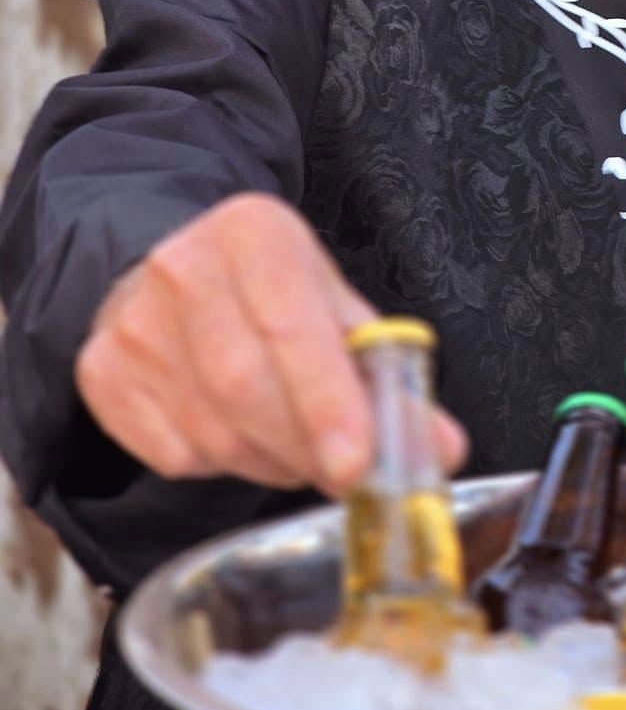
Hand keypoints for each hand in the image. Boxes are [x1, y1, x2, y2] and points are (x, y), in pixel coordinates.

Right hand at [75, 192, 466, 494]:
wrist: (178, 268)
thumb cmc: (275, 290)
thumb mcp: (337, 304)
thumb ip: (390, 375)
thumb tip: (440, 448)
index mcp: (254, 233)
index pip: (291, 325)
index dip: (326, 401)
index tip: (358, 463)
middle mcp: (183, 269)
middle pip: (246, 387)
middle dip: (307, 447)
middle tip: (347, 475)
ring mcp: (133, 323)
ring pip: (212, 431)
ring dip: (272, 462)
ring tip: (302, 451)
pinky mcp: (101, 373)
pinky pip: (173, 453)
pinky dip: (224, 465)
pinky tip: (245, 437)